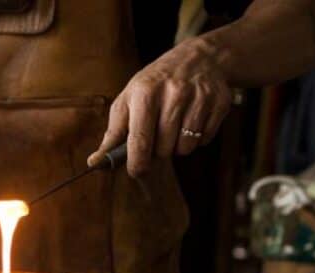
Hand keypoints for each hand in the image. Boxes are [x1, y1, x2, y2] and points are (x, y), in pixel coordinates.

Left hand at [89, 38, 232, 176]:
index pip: (139, 139)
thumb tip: (95, 161)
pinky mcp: (220, 102)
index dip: (136, 163)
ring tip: (175, 126)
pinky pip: (204, 140)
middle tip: (158, 134)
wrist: (199, 57)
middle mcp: (173, 93)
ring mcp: (199, 97)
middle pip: (163, 149)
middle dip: (158, 151)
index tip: (135, 172)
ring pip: (185, 148)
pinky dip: (197, 138)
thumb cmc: (155, 84)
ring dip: (177, 146)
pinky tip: (193, 119)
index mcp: (145, 93)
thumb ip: (114, 132)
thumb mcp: (129, 99)